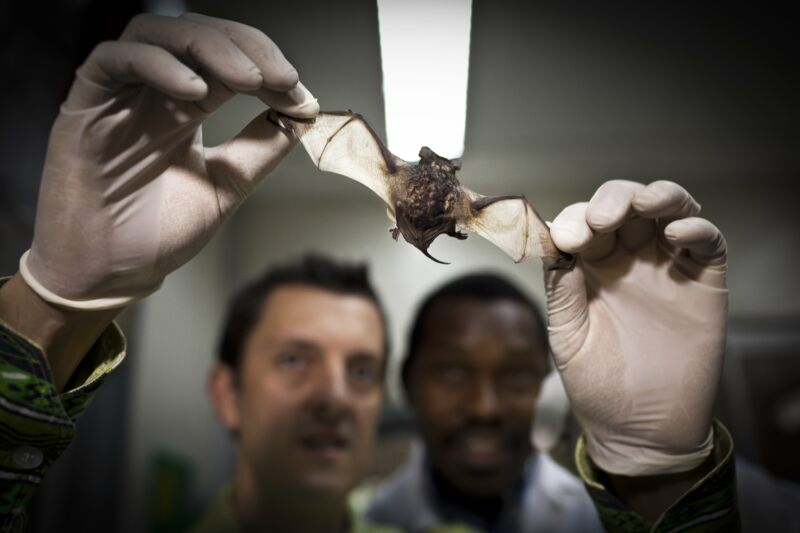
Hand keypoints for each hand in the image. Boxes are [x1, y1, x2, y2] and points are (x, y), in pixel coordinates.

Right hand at [20, 13, 318, 309]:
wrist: (112, 272)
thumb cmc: (159, 230)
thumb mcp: (227, 185)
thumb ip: (261, 148)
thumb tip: (304, 116)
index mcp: (187, 106)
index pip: (228, 59)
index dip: (267, 66)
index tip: (300, 96)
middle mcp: (153, 92)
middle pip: (198, 35)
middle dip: (247, 48)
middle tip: (283, 79)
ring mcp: (120, 95)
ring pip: (157, 34)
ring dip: (210, 48)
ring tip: (249, 80)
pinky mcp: (85, 105)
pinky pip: (113, 61)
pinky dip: (158, 66)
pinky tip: (196, 92)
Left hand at [544, 180, 726, 475]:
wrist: (640, 430)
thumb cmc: (597, 384)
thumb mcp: (568, 336)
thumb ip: (562, 289)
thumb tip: (554, 242)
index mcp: (589, 268)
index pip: (582, 223)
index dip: (574, 220)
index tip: (566, 239)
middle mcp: (627, 259)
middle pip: (624, 206)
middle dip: (611, 201)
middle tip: (599, 221)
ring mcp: (666, 268)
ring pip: (667, 210)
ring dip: (656, 196)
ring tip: (642, 205)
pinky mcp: (703, 284)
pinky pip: (707, 243)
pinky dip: (696, 228)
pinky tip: (676, 234)